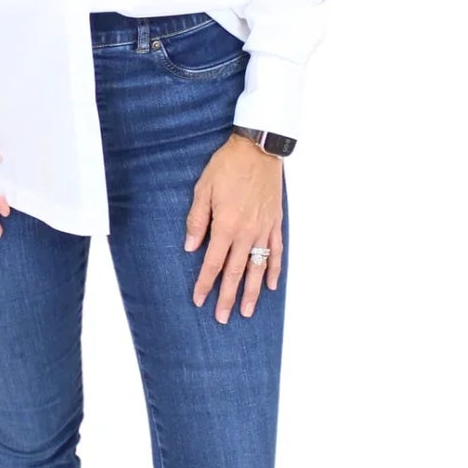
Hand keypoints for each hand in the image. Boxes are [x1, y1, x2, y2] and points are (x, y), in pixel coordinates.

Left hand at [184, 134, 283, 320]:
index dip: (205, 284)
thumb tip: (190, 247)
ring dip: (253, 292)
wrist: (258, 148)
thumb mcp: (203, 189)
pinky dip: (275, 270)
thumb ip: (197, 221)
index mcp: (226, 226)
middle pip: (235, 272)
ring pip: (258, 268)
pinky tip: (272, 285)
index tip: (199, 300)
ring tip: (248, 311)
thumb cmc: (227, 166)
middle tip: (223, 318)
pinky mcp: (275, 223)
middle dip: (227, 297)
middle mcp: (246, 233)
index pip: (212, 263)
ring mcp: (263, 230)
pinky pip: (277, 252)